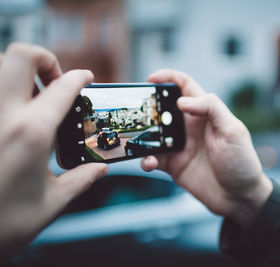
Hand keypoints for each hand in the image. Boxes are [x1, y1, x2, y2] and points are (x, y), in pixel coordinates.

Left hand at [0, 43, 107, 257]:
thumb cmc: (1, 225)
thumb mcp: (51, 203)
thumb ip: (81, 180)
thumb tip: (100, 169)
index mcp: (31, 133)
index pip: (62, 87)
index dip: (79, 77)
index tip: (85, 78)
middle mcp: (2, 116)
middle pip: (21, 56)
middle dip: (44, 59)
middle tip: (53, 81)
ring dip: (17, 72)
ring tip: (30, 96)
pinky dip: (2, 91)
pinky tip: (10, 114)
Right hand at [141, 69, 272, 228]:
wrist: (240, 198)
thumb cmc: (242, 162)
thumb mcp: (233, 131)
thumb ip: (211, 109)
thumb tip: (182, 100)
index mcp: (205, 114)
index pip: (185, 87)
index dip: (168, 77)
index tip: (151, 79)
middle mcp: (190, 127)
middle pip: (163, 109)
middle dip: (148, 108)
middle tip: (137, 114)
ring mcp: (180, 146)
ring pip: (153, 134)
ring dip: (143, 136)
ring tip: (139, 141)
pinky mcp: (174, 165)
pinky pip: (153, 158)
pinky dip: (146, 160)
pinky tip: (150, 163)